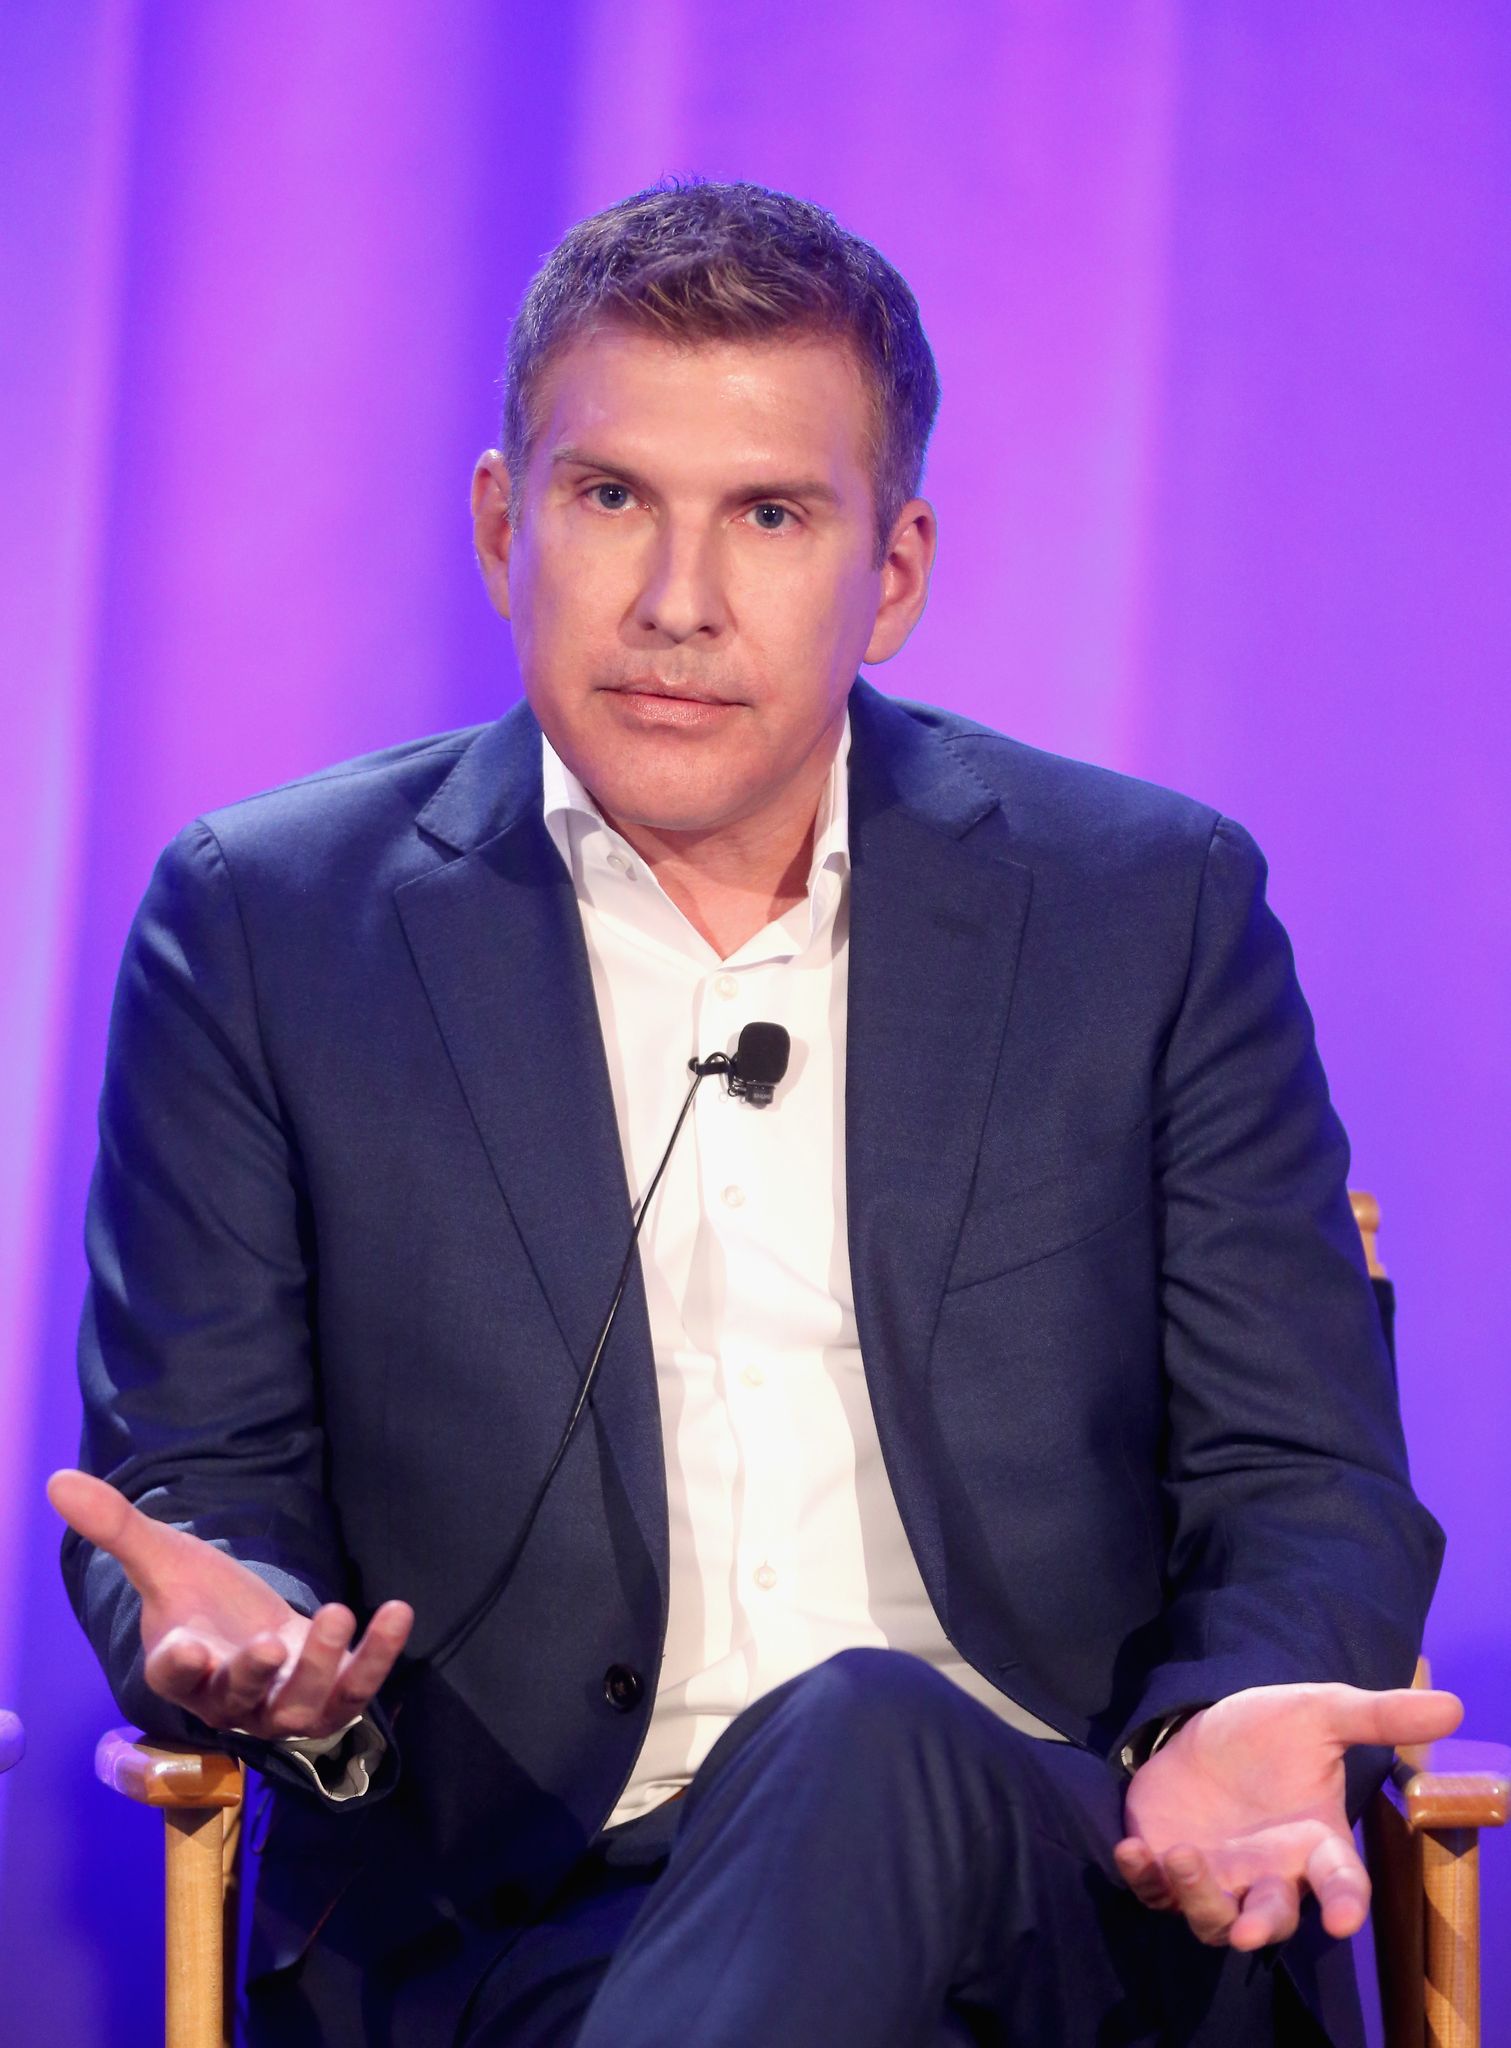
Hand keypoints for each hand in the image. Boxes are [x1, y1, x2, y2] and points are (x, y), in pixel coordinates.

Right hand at [48, 1468, 412, 1742]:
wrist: (247, 1629)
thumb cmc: (201, 1600)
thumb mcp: (164, 1558)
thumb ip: (117, 1527)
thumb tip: (57, 1481)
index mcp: (183, 1667)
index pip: (175, 1676)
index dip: (180, 1666)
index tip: (185, 1649)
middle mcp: (232, 1698)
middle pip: (243, 1700)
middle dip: (257, 1673)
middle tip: (273, 1640)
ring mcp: (283, 1705)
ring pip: (304, 1705)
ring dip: (325, 1666)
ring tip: (340, 1611)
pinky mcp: (330, 1696)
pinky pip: (357, 1689)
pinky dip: (379, 1657)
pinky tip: (398, 1612)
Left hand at [1115, 1681, 1461, 1949]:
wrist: (1206, 1726)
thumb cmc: (1270, 1731)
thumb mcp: (1320, 1713)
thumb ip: (1377, 1717)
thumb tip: (1455, 1707)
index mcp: (1314, 1843)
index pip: (1341, 1885)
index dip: (1344, 1905)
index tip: (1342, 1921)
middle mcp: (1267, 1874)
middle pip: (1268, 1921)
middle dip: (1257, 1927)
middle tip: (1243, 1930)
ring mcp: (1216, 1877)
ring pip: (1209, 1918)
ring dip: (1196, 1899)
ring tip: (1180, 1856)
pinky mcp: (1165, 1867)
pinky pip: (1153, 1892)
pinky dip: (1142, 1879)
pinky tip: (1132, 1852)